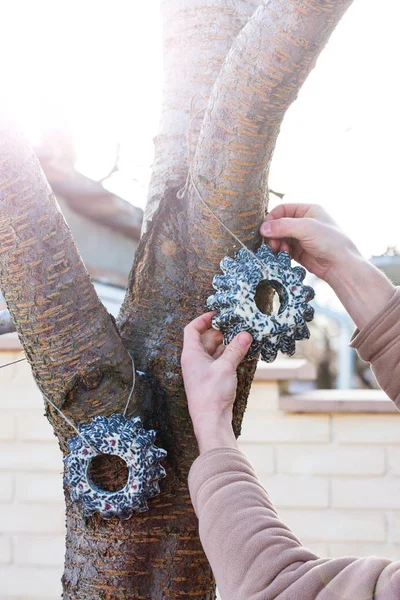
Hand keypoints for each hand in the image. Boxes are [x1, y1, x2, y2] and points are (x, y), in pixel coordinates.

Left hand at [181, 312, 251, 453]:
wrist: (210, 421)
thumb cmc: (211, 394)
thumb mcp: (225, 367)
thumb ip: (235, 349)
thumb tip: (245, 334)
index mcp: (191, 354)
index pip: (192, 329)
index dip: (203, 319)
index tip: (218, 314)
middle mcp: (195, 361)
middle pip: (206, 338)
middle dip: (222, 331)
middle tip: (238, 326)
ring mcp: (204, 370)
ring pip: (215, 350)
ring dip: (228, 344)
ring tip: (244, 337)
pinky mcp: (213, 379)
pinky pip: (221, 361)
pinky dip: (230, 356)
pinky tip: (242, 353)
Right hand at [260, 203, 394, 328]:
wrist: (340, 265)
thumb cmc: (329, 241)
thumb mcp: (306, 228)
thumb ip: (283, 226)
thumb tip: (262, 229)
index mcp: (308, 210)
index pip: (282, 209)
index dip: (272, 218)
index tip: (265, 230)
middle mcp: (304, 222)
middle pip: (279, 224)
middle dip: (273, 234)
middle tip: (272, 244)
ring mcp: (301, 237)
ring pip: (280, 237)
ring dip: (276, 244)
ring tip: (278, 250)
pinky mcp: (299, 251)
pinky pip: (283, 249)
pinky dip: (280, 252)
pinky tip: (283, 256)